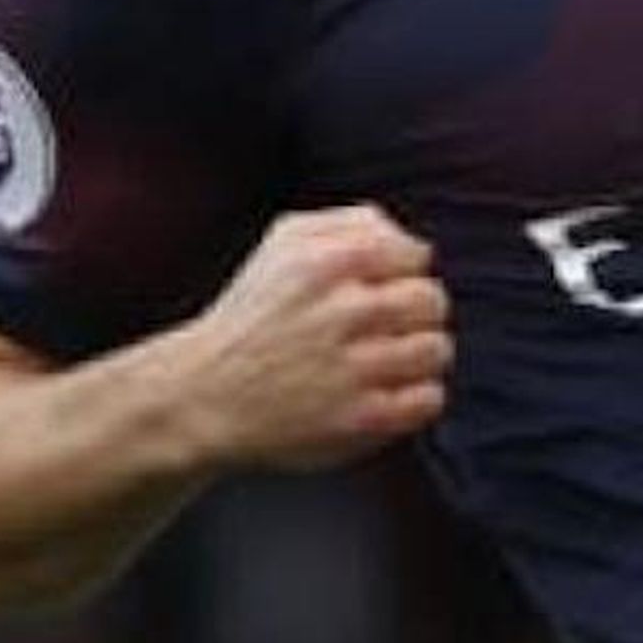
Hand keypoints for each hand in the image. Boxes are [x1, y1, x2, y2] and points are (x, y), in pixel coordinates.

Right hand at [185, 206, 452, 471]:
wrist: (205, 396)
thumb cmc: (255, 316)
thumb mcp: (285, 244)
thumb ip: (352, 224)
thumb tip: (414, 243)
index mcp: (325, 262)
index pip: (416, 256)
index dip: (401, 275)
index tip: (377, 292)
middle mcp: (342, 311)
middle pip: (432, 301)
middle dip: (414, 314)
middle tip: (382, 329)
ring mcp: (354, 368)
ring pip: (437, 349)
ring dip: (418, 357)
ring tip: (384, 362)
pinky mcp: (362, 418)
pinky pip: (430, 399)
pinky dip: (416, 397)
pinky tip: (385, 392)